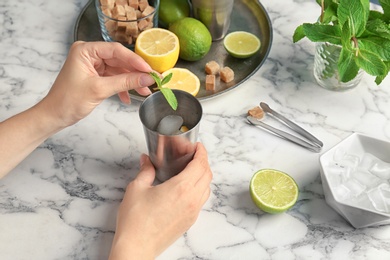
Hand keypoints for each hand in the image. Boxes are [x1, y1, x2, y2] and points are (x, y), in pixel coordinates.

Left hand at [0, 41, 155, 177]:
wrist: (54, 116)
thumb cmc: (68, 101)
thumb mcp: (100, 89)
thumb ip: (125, 82)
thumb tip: (147, 78)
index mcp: (85, 50)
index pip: (116, 50)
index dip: (135, 60)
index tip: (149, 70)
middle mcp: (89, 54)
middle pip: (119, 60)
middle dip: (135, 72)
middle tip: (152, 80)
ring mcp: (93, 66)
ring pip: (119, 70)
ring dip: (131, 82)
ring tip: (145, 91)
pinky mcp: (95, 76)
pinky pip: (114, 78)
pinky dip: (122, 87)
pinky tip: (128, 98)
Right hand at [109, 143, 211, 258]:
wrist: (137, 247)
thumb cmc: (136, 220)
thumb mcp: (137, 189)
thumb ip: (145, 171)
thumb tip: (146, 160)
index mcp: (181, 188)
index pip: (200, 164)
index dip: (201, 152)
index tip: (198, 146)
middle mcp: (192, 199)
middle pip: (207, 175)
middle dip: (203, 161)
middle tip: (193, 155)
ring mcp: (193, 212)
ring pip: (207, 188)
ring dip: (203, 175)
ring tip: (191, 169)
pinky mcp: (190, 221)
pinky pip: (202, 200)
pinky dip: (200, 188)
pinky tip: (187, 187)